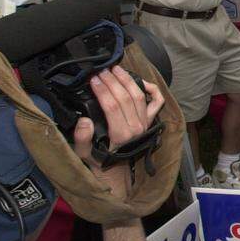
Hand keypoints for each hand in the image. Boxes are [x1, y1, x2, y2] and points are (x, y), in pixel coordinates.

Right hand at [72, 66, 163, 196]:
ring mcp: (145, 123)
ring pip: (140, 96)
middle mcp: (137, 128)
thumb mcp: (83, 154)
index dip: (103, 90)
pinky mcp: (149, 121)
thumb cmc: (98, 160)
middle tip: (101, 70)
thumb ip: (82, 139)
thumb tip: (84, 120)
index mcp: (121, 136)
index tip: (93, 79)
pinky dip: (152, 90)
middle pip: (126, 98)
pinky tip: (141, 80)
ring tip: (115, 69)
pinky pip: (156, 102)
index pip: (113, 106)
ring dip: (128, 80)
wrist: (117, 171)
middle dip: (113, 81)